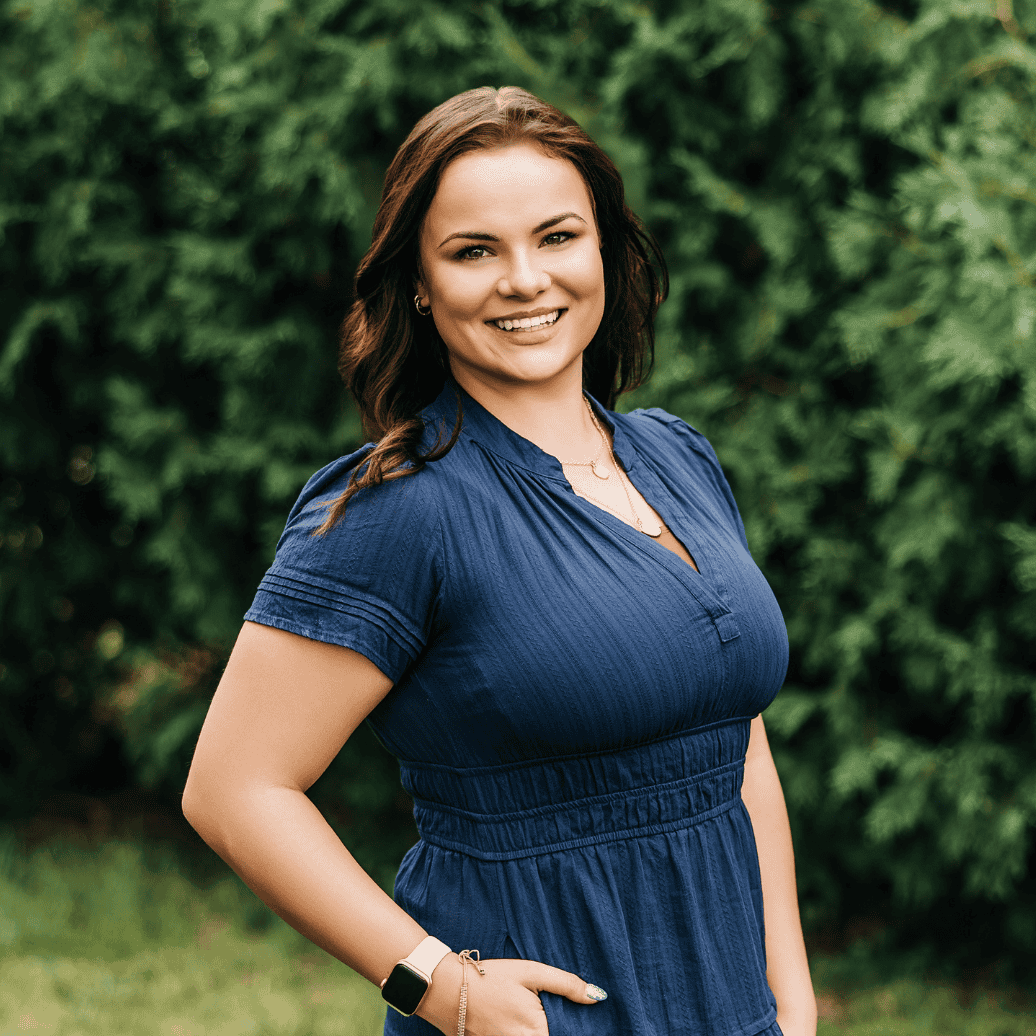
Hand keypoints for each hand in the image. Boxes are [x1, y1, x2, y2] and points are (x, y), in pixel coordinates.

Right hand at [416, 953, 605, 1035]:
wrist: (445, 989)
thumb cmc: (490, 977)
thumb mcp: (530, 972)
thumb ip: (566, 984)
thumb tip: (598, 997)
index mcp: (537, 1031)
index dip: (575, 1028)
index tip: (576, 1019)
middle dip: (557, 1028)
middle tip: (540, 1007)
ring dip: (540, 1030)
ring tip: (523, 1011)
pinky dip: (523, 1033)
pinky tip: (513, 1019)